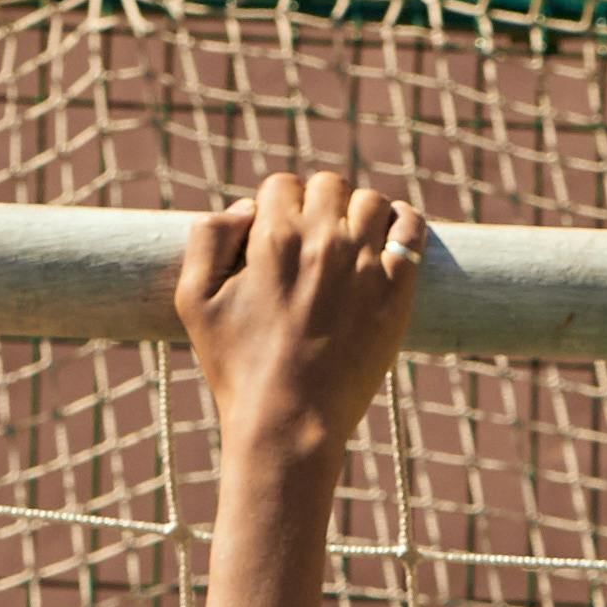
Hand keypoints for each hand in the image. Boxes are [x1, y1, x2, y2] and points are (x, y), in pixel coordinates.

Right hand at [176, 171, 426, 455]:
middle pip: (329, 185)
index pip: (283, 184)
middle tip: (315, 240)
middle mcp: (323, 242)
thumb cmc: (237, 366)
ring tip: (353, 240)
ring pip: (371, 201)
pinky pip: (411, 231)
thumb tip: (247, 207)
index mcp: (273, 237)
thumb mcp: (194, 297)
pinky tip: (392, 234)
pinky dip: (403, 223)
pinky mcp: (398, 293)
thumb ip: (208, 236)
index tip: (280, 236)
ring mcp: (366, 265)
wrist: (291, 422)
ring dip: (360, 212)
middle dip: (319, 204)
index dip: (278, 207)